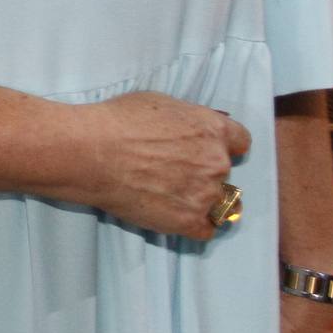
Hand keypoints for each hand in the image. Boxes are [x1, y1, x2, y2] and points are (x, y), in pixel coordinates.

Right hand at [73, 92, 250, 240]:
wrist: (91, 153)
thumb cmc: (118, 121)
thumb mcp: (160, 103)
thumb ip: (187, 120)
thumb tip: (190, 130)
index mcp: (213, 130)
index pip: (241, 142)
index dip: (223, 146)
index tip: (207, 150)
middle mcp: (217, 163)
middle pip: (224, 172)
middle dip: (204, 171)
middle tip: (173, 170)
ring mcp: (205, 195)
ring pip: (218, 202)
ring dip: (198, 198)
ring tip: (167, 193)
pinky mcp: (188, 222)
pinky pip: (206, 230)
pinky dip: (194, 224)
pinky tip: (175, 214)